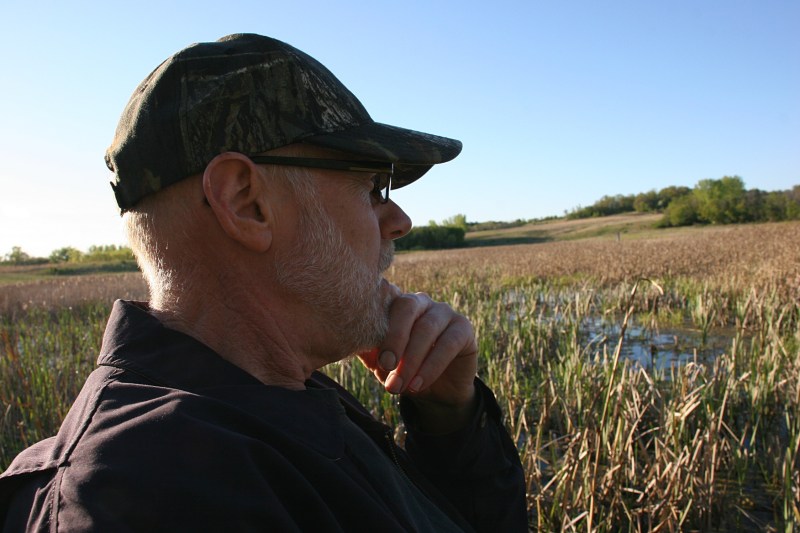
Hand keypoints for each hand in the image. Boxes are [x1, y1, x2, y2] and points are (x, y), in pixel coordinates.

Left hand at [359, 281, 477, 418]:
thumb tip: (350, 342)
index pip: (385, 302)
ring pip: (427, 327)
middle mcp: (420, 301)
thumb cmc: (403, 371)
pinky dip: (432, 366)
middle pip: (407, 307)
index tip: (375, 359)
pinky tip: (418, 385)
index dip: (378, 328)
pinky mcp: (464, 327)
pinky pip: (449, 342)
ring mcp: (444, 311)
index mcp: (396, 304)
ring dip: (412, 360)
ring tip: (399, 386)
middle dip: (395, 339)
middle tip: (387, 367)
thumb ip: (368, 350)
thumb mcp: (382, 364)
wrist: (436, 392)